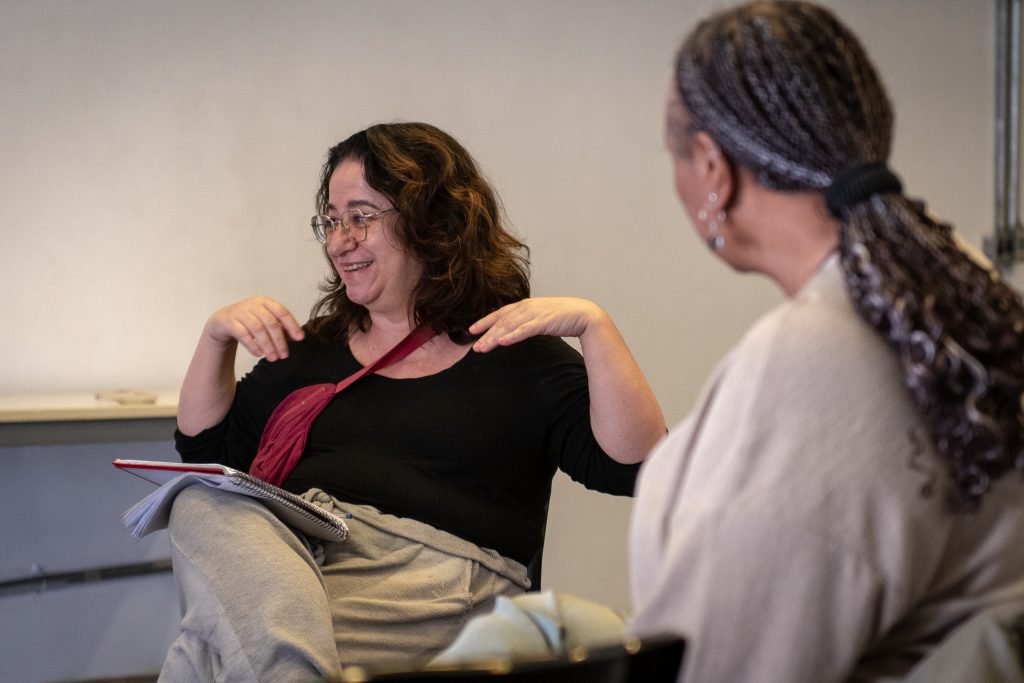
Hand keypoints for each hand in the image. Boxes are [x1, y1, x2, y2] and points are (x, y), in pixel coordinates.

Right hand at [204, 296, 304, 361]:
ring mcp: (240, 312)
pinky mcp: (229, 321)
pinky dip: (252, 345)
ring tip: (273, 358)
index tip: (299, 338)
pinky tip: (259, 353)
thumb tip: (296, 337)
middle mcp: (253, 305)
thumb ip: (280, 327)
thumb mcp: (264, 321)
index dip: (292, 325)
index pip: (282, 312)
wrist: (222, 322)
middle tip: (284, 355)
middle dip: (279, 340)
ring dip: (267, 345)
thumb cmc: (248, 322)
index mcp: (265, 302)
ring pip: (257, 329)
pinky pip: (243, 334)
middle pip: (271, 322)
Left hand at [470, 297, 605, 352]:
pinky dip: (512, 336)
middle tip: (474, 346)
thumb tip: (516, 330)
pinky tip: (502, 342)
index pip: (500, 313)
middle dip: (486, 334)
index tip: (472, 331)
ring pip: (509, 326)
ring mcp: (535, 314)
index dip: (485, 321)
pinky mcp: (544, 322)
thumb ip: (528, 321)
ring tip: (482, 348)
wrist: (585, 314)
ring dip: (494, 337)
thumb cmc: (564, 317)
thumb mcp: (541, 317)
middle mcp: (527, 307)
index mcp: (526, 305)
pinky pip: (524, 330)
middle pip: (501, 321)